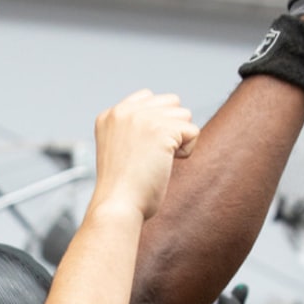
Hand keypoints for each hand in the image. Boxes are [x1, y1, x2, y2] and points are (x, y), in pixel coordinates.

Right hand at [91, 89, 197, 219]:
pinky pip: (193, 132)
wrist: (118, 206)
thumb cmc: (123, 189)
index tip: (144, 150)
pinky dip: (186, 152)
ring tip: (156, 161)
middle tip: (152, 156)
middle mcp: (124, 110)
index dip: (158, 122)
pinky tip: (165, 165)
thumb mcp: (121, 149)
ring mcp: (142, 117)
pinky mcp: (161, 129)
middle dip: (171, 128)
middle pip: (171, 102)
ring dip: (179, 140)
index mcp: (110, 115)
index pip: (148, 97)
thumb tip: (173, 120)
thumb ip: (136, 129)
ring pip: (184, 115)